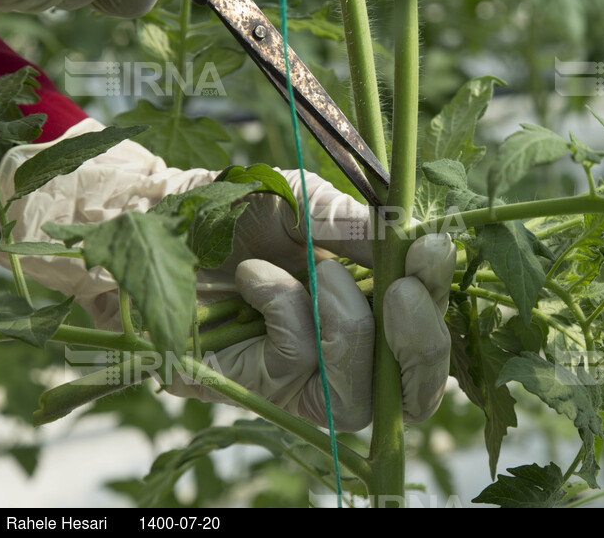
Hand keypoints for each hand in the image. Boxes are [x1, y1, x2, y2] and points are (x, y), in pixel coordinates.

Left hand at [0, 118, 456, 430]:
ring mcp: (300, 383)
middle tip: (402, 290)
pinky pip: (296, 369)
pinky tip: (256, 278)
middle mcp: (346, 358)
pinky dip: (286, 312)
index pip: (430, 339)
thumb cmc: (242, 211)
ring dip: (349, 328)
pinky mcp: (253, 392)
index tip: (434, 252)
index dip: (441, 309)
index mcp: (375, 312)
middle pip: (411, 393)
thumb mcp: (311, 204)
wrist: (162, 220)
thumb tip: (416, 243)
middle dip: (418, 342)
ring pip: (358, 399)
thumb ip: (363, 228)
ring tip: (322, 273)